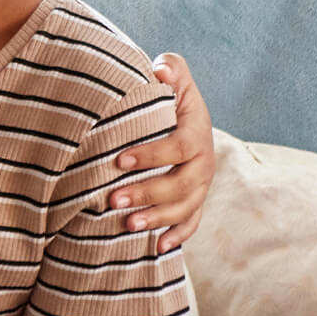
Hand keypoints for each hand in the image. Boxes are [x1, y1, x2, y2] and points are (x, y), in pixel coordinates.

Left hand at [111, 52, 214, 249]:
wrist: (181, 115)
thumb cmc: (167, 94)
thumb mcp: (171, 75)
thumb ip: (170, 68)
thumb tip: (161, 72)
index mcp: (197, 131)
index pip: (180, 146)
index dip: (152, 155)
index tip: (119, 161)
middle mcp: (204, 161)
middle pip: (182, 184)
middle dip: (148, 193)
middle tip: (112, 200)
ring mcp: (200, 184)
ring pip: (185, 207)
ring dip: (157, 218)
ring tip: (127, 224)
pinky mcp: (194, 200)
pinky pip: (192, 222)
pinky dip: (177, 236)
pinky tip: (156, 247)